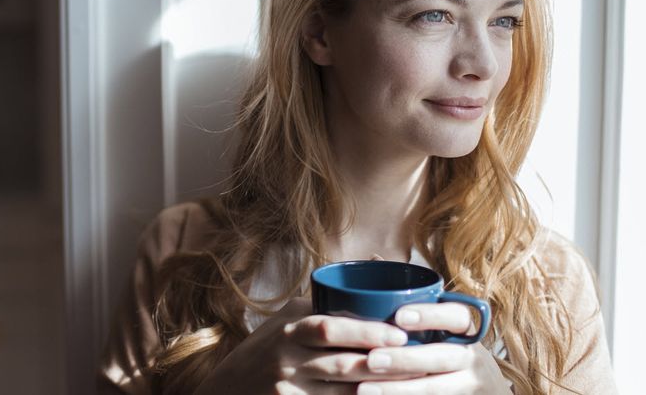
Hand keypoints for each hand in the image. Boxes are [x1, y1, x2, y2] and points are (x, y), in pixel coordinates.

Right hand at [191, 297, 410, 394]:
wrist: (229, 390)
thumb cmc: (268, 349)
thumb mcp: (287, 319)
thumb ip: (322, 300)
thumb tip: (372, 264)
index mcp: (290, 329)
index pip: (330, 327)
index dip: (366, 332)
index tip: (400, 335)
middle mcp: (286, 358)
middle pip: (341, 363)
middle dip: (382, 364)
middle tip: (417, 361)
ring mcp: (287, 388)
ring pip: (343, 391)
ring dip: (378, 388)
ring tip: (411, 383)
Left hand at [353, 303, 512, 393]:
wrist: (483, 389)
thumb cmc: (445, 345)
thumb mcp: (437, 322)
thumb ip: (409, 296)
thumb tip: (373, 257)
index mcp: (462, 328)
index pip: (456, 315)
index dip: (430, 315)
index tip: (399, 317)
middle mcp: (470, 355)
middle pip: (443, 357)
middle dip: (406, 360)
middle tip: (371, 359)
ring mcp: (470, 383)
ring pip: (437, 388)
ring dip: (399, 389)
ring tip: (363, 390)